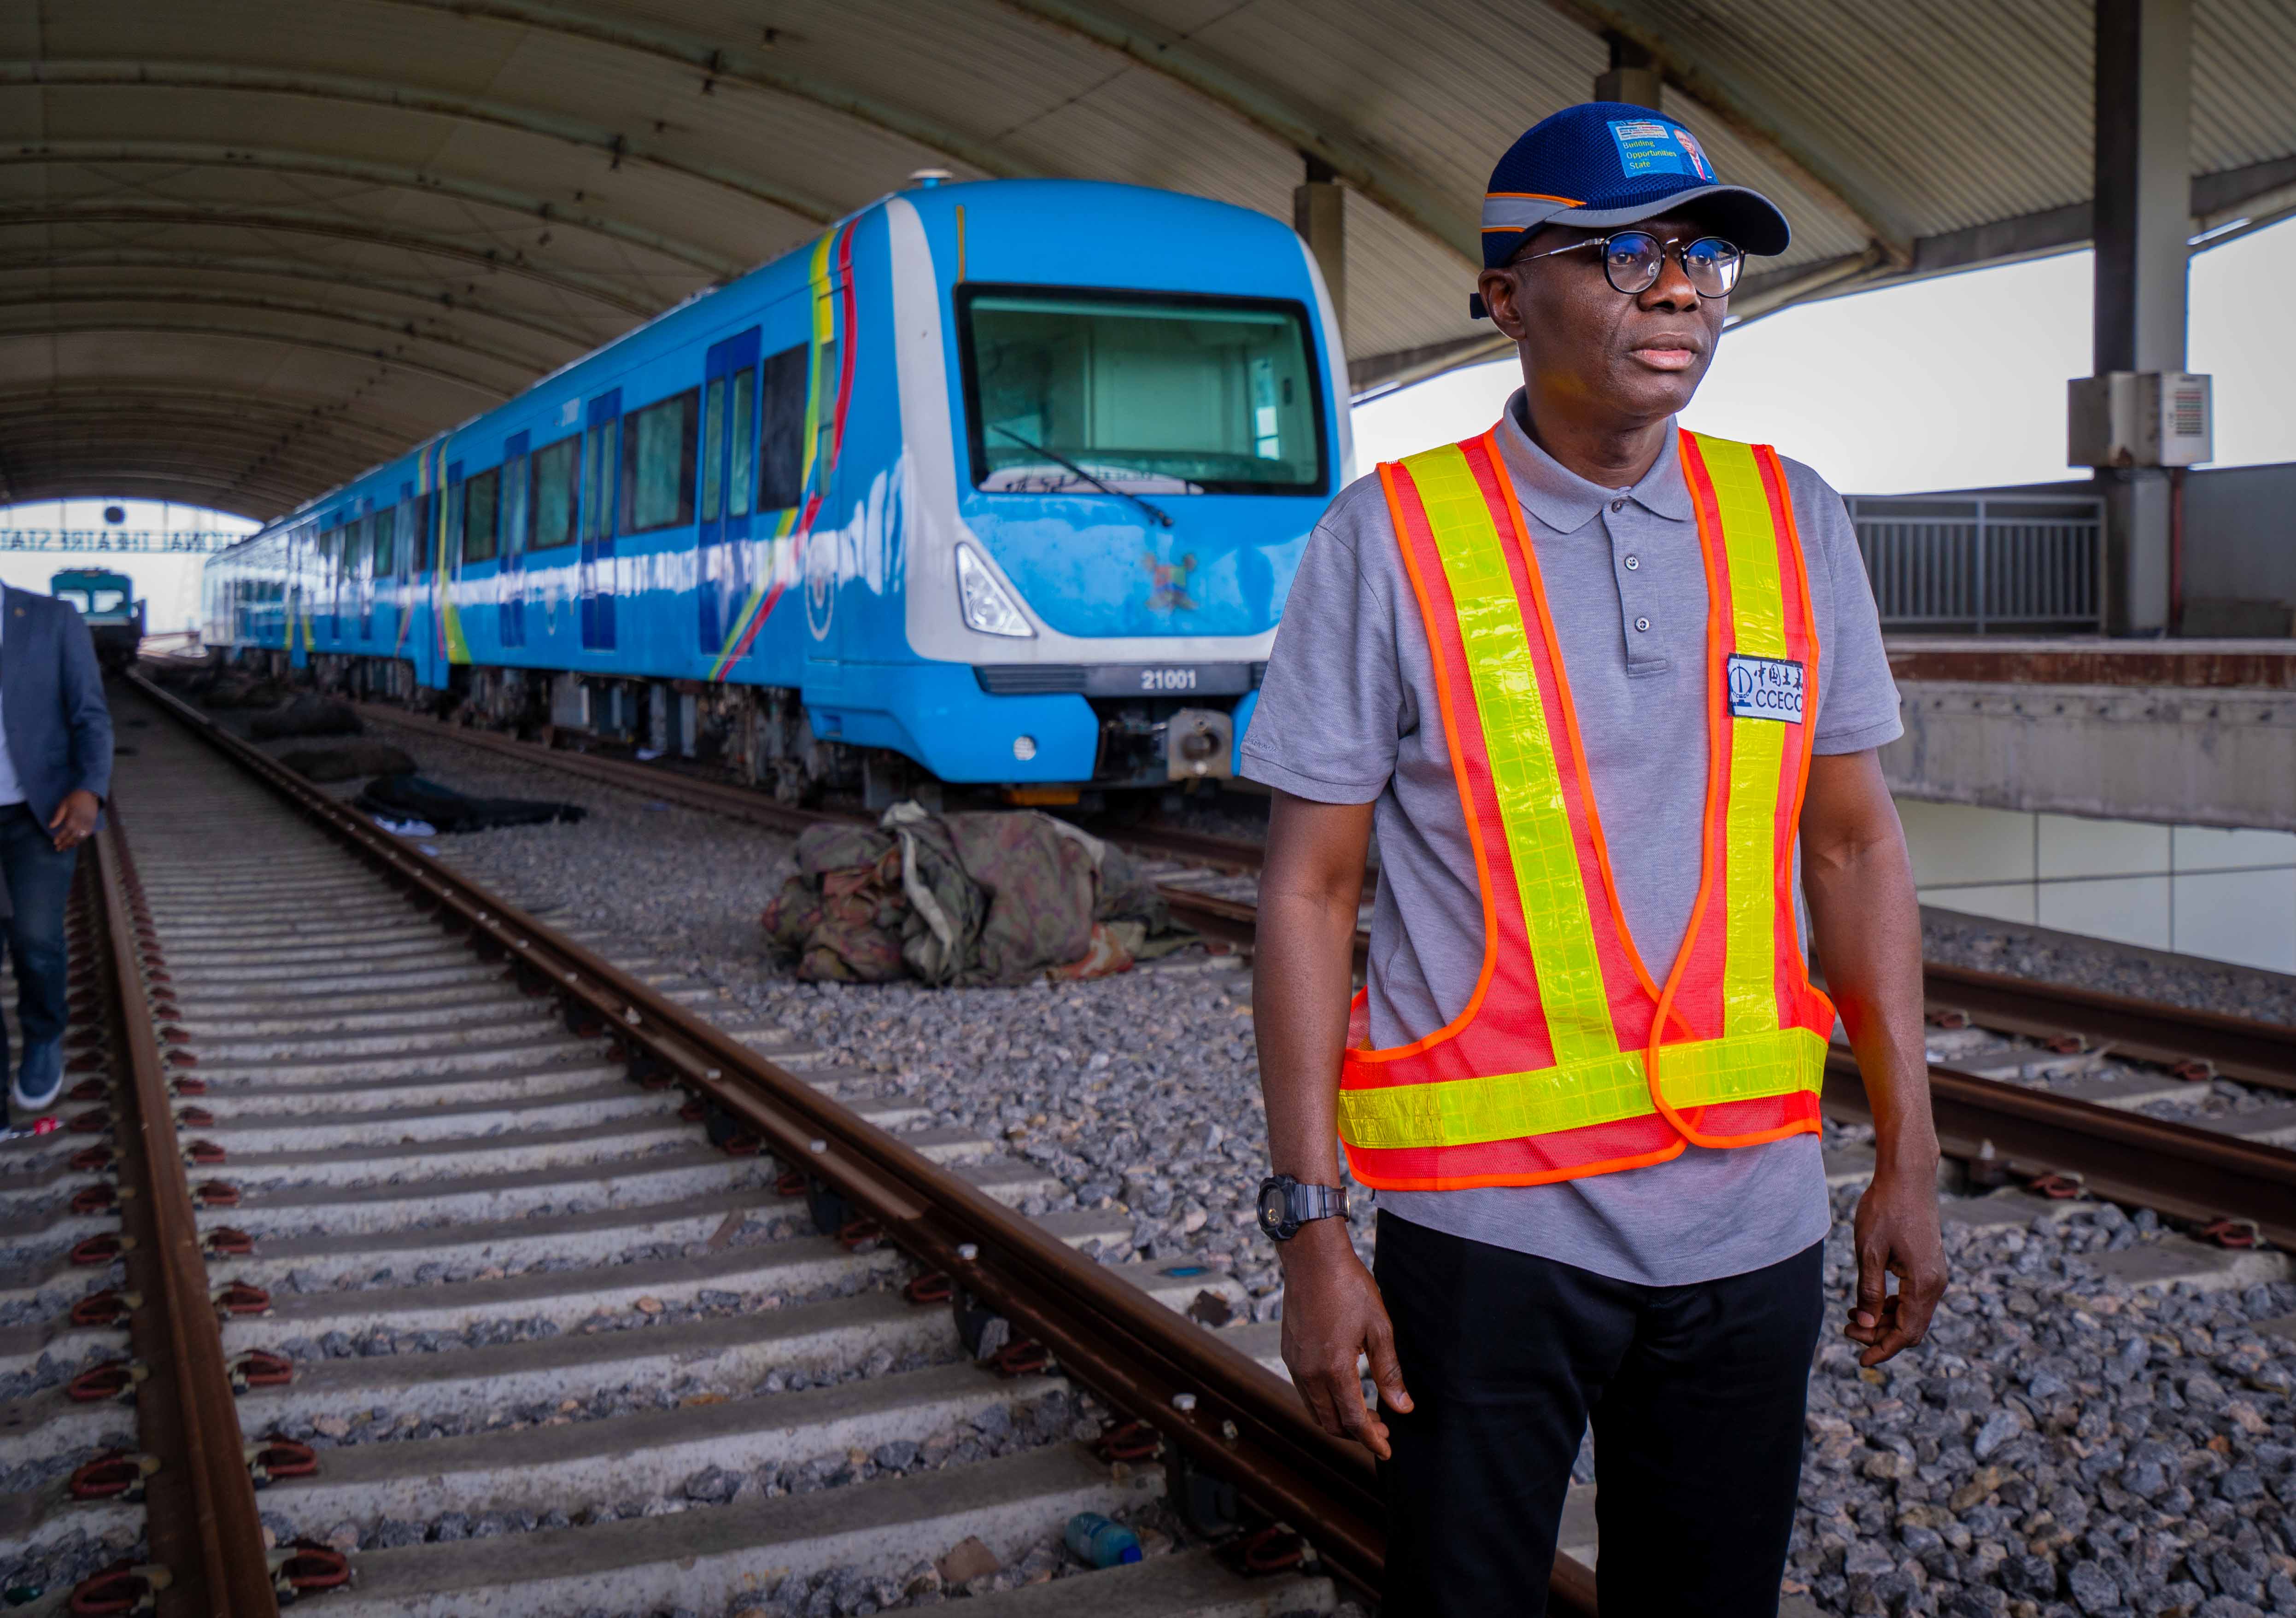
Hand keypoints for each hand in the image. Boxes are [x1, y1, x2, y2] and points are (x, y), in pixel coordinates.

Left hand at [48, 790, 98, 852]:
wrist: (89, 794)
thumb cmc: (74, 798)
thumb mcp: (63, 805)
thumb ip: (58, 816)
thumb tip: (51, 826)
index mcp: (74, 817)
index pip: (66, 830)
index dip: (60, 837)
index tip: (55, 842)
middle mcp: (82, 822)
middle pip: (74, 836)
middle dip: (66, 843)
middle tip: (59, 849)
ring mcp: (88, 824)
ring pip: (81, 837)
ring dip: (73, 844)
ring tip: (66, 848)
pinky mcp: (92, 825)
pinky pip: (86, 835)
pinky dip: (80, 841)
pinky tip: (74, 843)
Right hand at [1278, 1218, 1411, 1457]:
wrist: (1312, 1257)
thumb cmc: (1349, 1287)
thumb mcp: (1379, 1327)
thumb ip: (1389, 1371)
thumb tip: (1402, 1408)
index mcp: (1334, 1368)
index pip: (1354, 1421)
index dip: (1372, 1441)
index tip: (1387, 1450)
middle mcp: (1309, 1372)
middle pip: (1331, 1423)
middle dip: (1357, 1434)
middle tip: (1381, 1429)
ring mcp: (1295, 1363)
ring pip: (1315, 1410)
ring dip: (1339, 1420)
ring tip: (1364, 1414)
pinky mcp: (1289, 1353)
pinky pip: (1305, 1392)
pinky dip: (1324, 1402)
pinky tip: (1342, 1390)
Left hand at [1845, 1160, 1948, 1365]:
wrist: (1908, 1177)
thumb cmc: (1886, 1209)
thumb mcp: (1870, 1252)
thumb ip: (1869, 1291)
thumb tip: (1864, 1325)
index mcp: (1924, 1284)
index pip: (1907, 1333)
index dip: (1883, 1349)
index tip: (1860, 1360)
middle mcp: (1935, 1283)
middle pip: (1911, 1327)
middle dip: (1880, 1335)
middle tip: (1847, 1330)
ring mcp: (1934, 1274)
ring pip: (1911, 1312)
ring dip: (1883, 1319)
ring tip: (1851, 1316)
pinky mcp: (1927, 1264)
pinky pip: (1911, 1296)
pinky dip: (1890, 1304)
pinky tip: (1866, 1300)